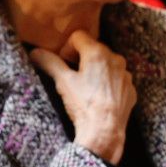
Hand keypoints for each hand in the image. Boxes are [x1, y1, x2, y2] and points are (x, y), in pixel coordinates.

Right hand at [29, 30, 136, 163]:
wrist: (104, 130)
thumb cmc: (83, 104)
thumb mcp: (62, 82)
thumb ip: (49, 63)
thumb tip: (35, 52)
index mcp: (97, 53)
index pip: (79, 36)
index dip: (67, 47)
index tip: (62, 61)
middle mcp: (115, 59)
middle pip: (94, 48)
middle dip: (81, 58)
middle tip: (71, 74)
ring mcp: (125, 74)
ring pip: (107, 63)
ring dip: (96, 70)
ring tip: (85, 88)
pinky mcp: (130, 89)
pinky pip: (117, 79)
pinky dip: (107, 83)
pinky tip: (98, 97)